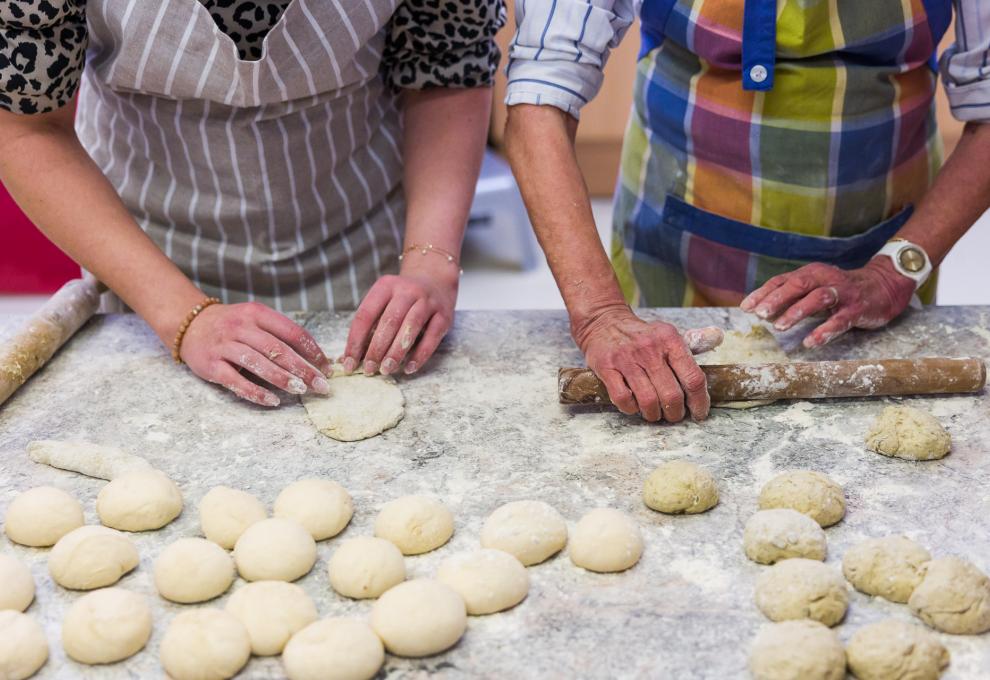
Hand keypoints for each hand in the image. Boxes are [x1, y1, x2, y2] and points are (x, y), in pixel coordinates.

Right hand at [180, 302, 332, 406]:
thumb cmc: (232, 326)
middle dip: (303, 368)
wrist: (190, 325)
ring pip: (258, 363)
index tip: (326, 367)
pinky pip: (235, 381)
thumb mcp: (255, 319)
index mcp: (257, 314)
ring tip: (301, 390)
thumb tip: (314, 359)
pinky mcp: (211, 364)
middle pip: (278, 349)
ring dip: (282, 378)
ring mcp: (224, 345)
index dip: (312, 350)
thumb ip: (279, 334)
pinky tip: (272, 401)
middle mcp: (241, 327)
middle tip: (321, 385)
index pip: (292, 332)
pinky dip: (255, 392)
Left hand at [342, 268, 457, 375]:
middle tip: (368, 369)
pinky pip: (432, 338)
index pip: (365, 315)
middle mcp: (407, 291)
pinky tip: (409, 368)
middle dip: (376, 349)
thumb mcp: (384, 300)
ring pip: (410, 328)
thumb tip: (351, 356)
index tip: (349, 362)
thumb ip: (370, 324)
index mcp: (386, 286)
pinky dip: (420, 355)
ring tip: (386, 370)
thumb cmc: (402, 298)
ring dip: (396, 352)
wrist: (435, 280)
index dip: (355, 341)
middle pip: (389, 322)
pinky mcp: (444, 315)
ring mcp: (428, 302)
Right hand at [573, 304, 723, 421]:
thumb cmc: (641, 335)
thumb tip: (720, 337)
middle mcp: (649, 349)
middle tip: (674, 415)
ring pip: (648, 401)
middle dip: (676, 413)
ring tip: (655, 414)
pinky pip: (623, 399)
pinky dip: (631, 409)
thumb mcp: (668, 333)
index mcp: (670, 339)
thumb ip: (694, 342)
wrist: (603, 322)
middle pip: (672, 395)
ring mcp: (626, 359)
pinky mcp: (607, 368)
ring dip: (654, 414)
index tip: (699, 413)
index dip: (699, 402)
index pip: (693, 378)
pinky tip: (634, 406)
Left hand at [740, 258, 915, 347]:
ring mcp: (842, 293)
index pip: (782, 280)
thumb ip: (791, 296)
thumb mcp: (814, 288)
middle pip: (798, 284)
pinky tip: (810, 342)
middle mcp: (824, 279)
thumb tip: (761, 310)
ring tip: (779, 327)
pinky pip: (839, 320)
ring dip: (797, 311)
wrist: (884, 285)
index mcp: (810, 273)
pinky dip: (824, 331)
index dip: (763, 293)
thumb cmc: (840, 290)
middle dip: (776, 299)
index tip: (745, 308)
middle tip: (760, 314)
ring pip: (817, 298)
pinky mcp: (857, 308)